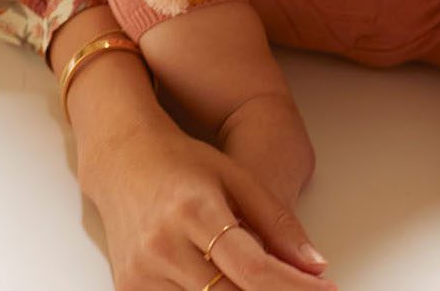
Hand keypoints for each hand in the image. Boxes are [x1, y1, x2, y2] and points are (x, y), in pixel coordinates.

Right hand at [81, 110, 334, 289]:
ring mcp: (140, 273)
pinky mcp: (128, 290)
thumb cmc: (185, 163)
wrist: (124, 161)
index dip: (292, 288)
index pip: (252, 268)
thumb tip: (316, 265)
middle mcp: (162, 246)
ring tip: (271, 287)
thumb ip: (276, 221)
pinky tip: (231, 288)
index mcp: (195, 210)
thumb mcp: (237, 177)